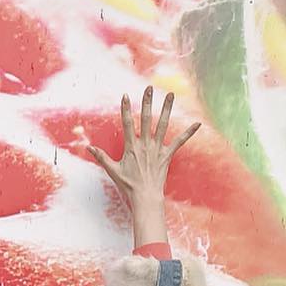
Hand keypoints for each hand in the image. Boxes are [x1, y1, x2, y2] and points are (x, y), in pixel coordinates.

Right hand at [87, 85, 199, 211]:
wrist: (145, 196)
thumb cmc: (128, 185)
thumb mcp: (112, 170)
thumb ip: (101, 157)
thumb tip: (88, 148)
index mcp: (132, 147)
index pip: (127, 124)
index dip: (126, 109)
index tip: (125, 96)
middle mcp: (145, 145)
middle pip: (146, 119)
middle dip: (147, 102)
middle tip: (148, 88)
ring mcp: (158, 149)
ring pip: (163, 125)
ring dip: (166, 109)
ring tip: (170, 95)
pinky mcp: (167, 155)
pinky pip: (180, 141)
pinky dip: (189, 133)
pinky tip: (198, 124)